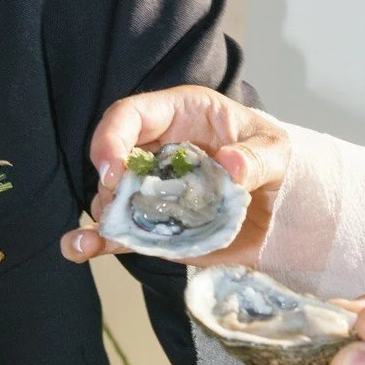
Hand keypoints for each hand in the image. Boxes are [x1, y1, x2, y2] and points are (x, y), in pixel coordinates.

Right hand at [60, 86, 289, 266]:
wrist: (287, 208)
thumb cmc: (279, 161)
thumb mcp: (278, 151)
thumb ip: (258, 157)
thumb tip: (231, 167)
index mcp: (181, 115)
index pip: (130, 115)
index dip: (112, 138)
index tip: (115, 170)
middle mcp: (159, 150)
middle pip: (113, 159)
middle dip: (111, 184)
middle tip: (123, 206)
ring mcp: (154, 189)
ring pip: (113, 198)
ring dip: (107, 215)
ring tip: (107, 232)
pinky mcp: (156, 224)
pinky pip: (120, 232)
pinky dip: (97, 241)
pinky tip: (78, 248)